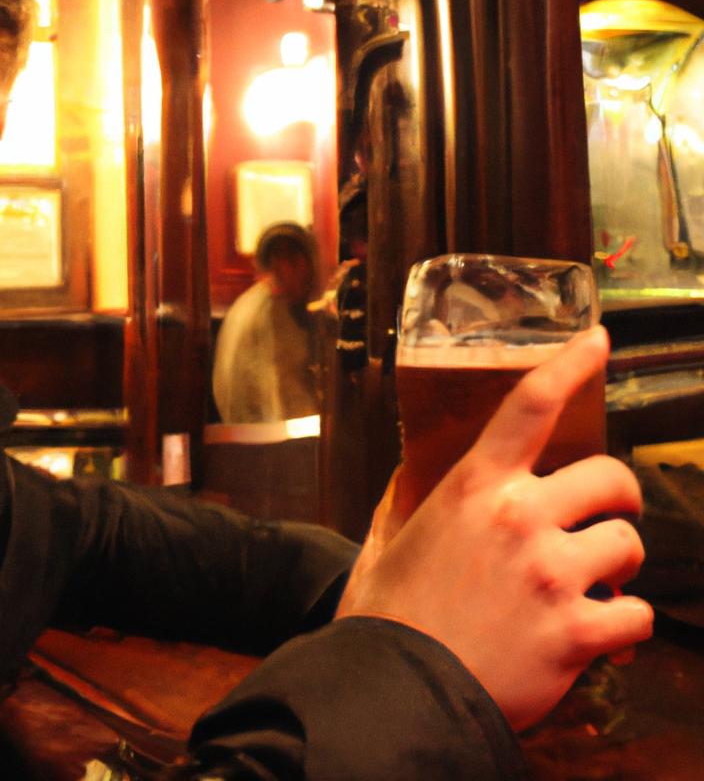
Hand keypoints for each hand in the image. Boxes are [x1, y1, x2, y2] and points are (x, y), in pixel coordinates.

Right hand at [335, 326, 652, 730]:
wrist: (393, 688)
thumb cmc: (387, 613)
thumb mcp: (391, 539)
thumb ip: (408, 502)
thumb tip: (408, 478)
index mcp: (473, 487)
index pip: (529, 406)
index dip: (569, 364)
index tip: (598, 340)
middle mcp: (519, 516)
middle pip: (611, 477)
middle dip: (619, 497)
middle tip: (609, 516)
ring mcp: (552, 573)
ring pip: (630, 545)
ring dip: (620, 565)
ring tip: (597, 585)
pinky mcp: (576, 632)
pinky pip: (639, 616)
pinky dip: (628, 626)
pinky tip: (602, 634)